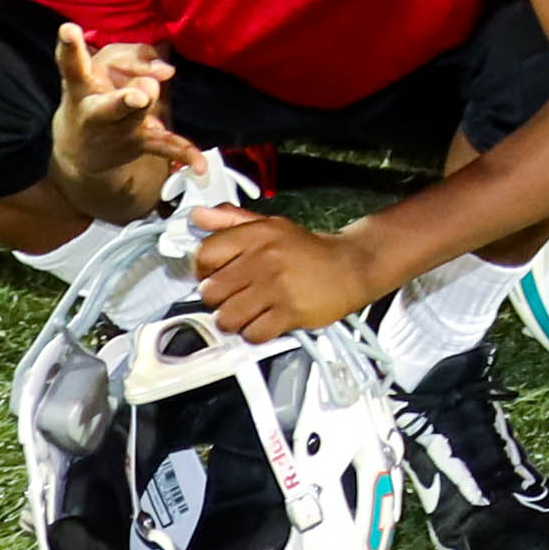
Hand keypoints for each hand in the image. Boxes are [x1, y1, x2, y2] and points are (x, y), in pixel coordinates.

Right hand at [49, 22, 207, 209]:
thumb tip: (165, 69)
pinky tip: (200, 168)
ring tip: (146, 97)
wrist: (80, 151)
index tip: (69, 29)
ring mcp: (119, 130)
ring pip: (139, 116)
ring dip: (148, 107)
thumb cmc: (94, 94)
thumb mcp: (101, 69)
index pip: (73, 65)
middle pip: (111, 105)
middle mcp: (97, 111)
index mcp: (81, 86)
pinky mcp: (140, 143)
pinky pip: (165, 146)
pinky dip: (184, 154)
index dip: (70, 48)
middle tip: (138, 95)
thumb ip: (133, 57)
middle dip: (124, 101)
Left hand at [179, 200, 383, 341]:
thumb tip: (197, 215)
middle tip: (234, 296)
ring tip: (248, 311)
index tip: (214, 274)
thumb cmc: (307, 250)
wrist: (351, 265)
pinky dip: (255, 333)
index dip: (203, 269)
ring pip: (227, 317)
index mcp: (257, 234)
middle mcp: (265, 258)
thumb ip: (231, 221)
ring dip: (234, 320)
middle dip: (219, 299)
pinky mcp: (290, 312)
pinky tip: (265, 321)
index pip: (205, 254)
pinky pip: (252, 334)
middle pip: (210, 291)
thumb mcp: (271, 226)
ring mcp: (277, 287)